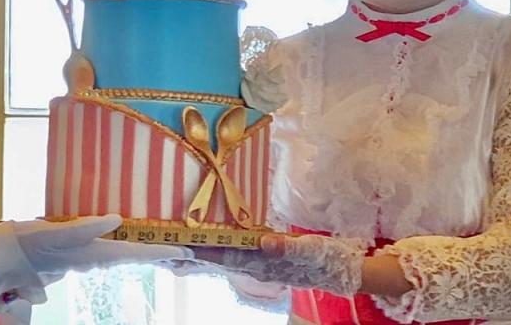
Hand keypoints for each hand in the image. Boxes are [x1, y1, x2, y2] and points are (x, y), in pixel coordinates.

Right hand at [12, 215, 192, 276]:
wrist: (1, 259)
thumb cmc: (26, 244)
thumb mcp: (54, 232)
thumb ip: (85, 227)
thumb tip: (116, 219)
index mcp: (93, 253)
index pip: (136, 252)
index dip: (162, 252)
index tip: (187, 253)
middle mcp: (93, 258)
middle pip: (135, 256)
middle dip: (159, 254)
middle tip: (185, 253)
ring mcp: (85, 256)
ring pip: (123, 254)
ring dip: (145, 252)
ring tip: (165, 248)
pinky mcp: (76, 251)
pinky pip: (109, 249)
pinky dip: (125, 246)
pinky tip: (125, 239)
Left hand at [189, 233, 365, 296]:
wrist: (344, 270)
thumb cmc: (327, 258)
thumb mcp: (310, 248)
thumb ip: (287, 245)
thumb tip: (264, 241)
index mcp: (264, 262)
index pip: (227, 254)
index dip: (204, 249)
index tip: (181, 243)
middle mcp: (257, 265)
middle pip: (219, 258)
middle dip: (194, 253)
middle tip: (166, 247)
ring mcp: (260, 263)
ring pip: (224, 257)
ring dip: (203, 252)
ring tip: (178, 247)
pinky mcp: (266, 258)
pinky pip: (236, 253)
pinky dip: (219, 248)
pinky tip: (211, 243)